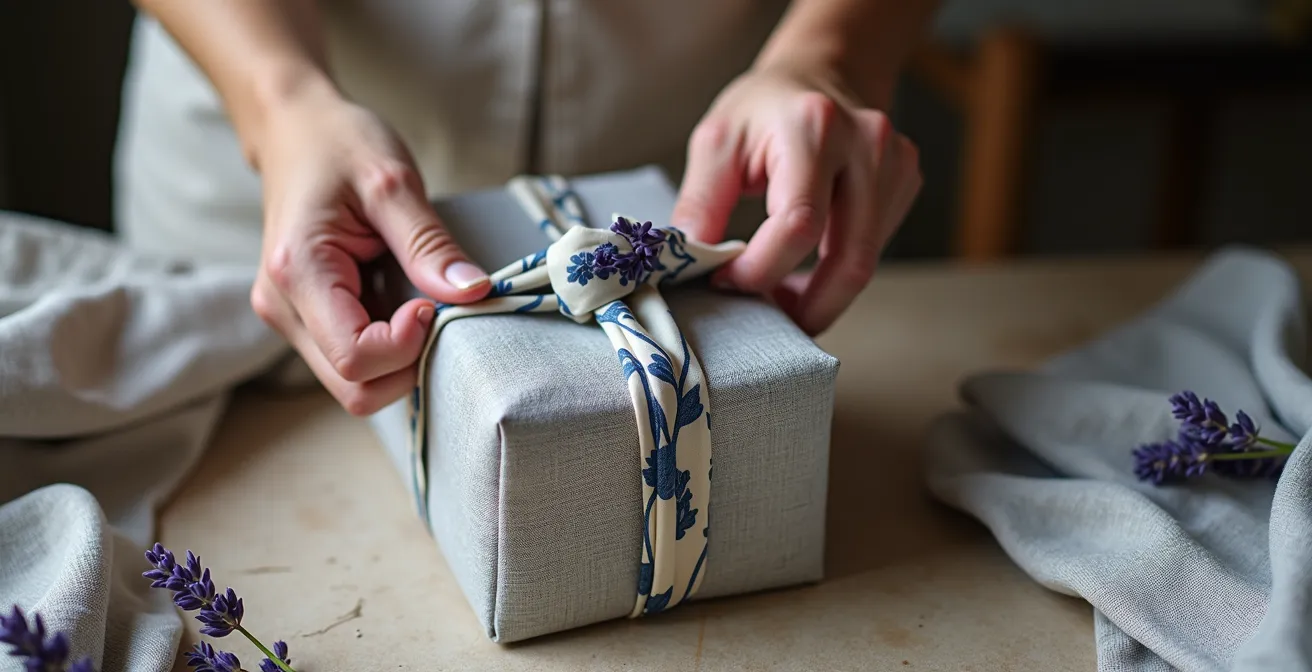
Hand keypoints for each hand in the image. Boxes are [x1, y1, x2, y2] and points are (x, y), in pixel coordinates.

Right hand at [249, 85, 489, 414]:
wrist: (294, 128)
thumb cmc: (337, 144)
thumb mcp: (392, 182)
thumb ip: (430, 244)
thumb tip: (474, 293)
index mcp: (297, 272)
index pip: (355, 359)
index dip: (406, 346)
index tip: (430, 302)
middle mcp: (282, 307)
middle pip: (353, 387)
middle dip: (406, 364)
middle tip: (432, 310)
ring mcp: (290, 317)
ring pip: (352, 382)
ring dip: (398, 358)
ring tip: (415, 300)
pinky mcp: (304, 317)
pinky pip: (351, 359)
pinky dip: (387, 346)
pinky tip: (398, 301)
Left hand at [672, 65, 921, 334]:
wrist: (817, 74)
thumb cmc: (762, 110)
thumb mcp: (716, 143)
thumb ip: (701, 205)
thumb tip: (690, 265)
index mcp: (815, 127)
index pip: (798, 225)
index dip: (761, 269)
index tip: (726, 281)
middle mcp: (868, 143)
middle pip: (850, 258)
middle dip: (806, 307)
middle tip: (764, 321)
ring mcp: (896, 165)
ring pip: (865, 262)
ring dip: (821, 297)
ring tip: (778, 297)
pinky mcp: (905, 184)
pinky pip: (872, 250)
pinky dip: (835, 276)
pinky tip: (804, 273)